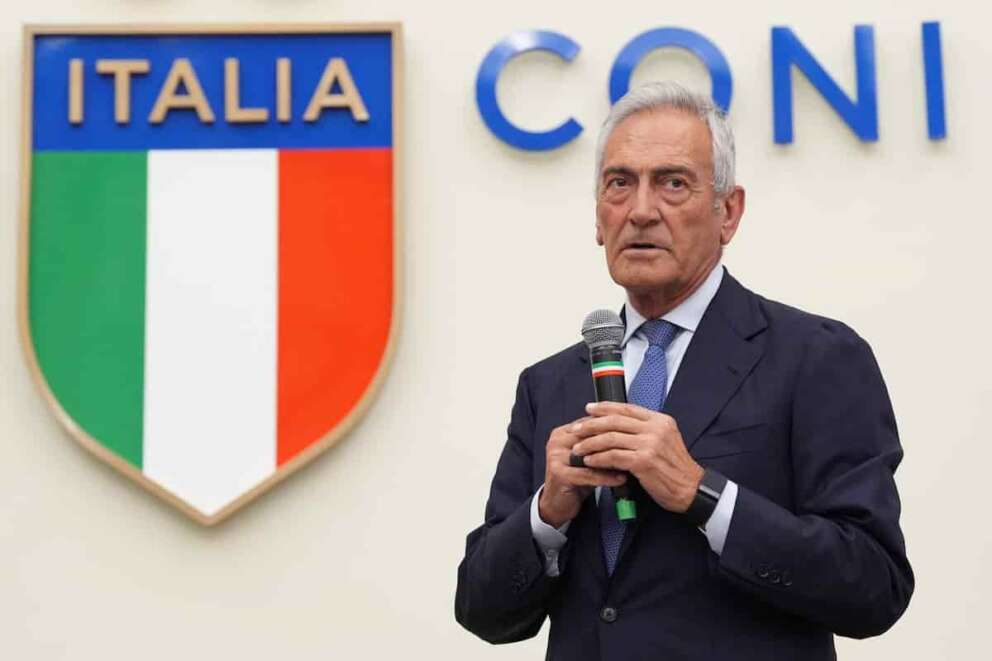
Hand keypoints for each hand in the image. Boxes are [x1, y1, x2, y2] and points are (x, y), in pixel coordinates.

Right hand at [539, 417, 627, 527]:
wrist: (557, 504)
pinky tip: (621, 480)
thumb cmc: (576, 479)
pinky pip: (588, 474)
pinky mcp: (559, 474)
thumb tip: (628, 435)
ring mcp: (556, 456)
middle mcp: (557, 441)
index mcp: (563, 432)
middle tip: (636, 446)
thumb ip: (600, 444)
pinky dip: (606, 477)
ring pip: (591, 455)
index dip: (613, 427)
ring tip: (633, 463)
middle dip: (615, 442)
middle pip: (591, 437)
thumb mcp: (588, 458)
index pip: (592, 423)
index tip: (634, 432)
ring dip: (614, 460)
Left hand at [570, 402, 703, 512]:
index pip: (627, 408)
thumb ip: (646, 430)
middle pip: (615, 421)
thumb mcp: (665, 440)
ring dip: (590, 443)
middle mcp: (655, 429)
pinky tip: (589, 461)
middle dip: (591, 424)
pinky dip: (598, 458)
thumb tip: (618, 425)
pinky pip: (613, 456)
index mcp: (660, 420)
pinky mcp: (644, 461)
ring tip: (578, 449)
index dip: (605, 407)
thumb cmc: (675, 468)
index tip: (589, 409)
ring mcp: (650, 444)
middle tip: (576, 429)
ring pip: (611, 438)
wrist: (691, 489)